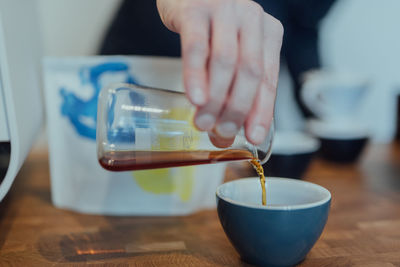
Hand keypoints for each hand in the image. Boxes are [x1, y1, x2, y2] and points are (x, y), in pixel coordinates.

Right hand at [157, 0, 282, 145]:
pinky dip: (196, 76)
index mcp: (268, 32)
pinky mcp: (194, 9)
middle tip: (223, 133)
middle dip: (237, 109)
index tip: (254, 137)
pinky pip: (197, 47)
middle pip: (250, 72)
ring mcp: (224, 11)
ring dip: (216, 98)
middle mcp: (251, 18)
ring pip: (226, 62)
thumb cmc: (212, 27)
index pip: (269, 78)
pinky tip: (195, 98)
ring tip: (204, 123)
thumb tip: (222, 135)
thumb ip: (230, 88)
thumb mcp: (231, 52)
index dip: (262, 111)